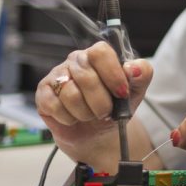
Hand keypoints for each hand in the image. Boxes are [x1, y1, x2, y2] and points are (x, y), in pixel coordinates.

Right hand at [35, 40, 152, 164]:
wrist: (97, 133)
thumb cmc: (114, 107)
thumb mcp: (134, 92)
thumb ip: (142, 74)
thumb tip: (134, 68)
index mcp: (97, 55)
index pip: (100, 52)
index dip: (112, 74)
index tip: (122, 93)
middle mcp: (75, 61)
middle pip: (86, 77)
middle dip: (101, 102)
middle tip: (106, 112)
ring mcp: (57, 76)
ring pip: (70, 94)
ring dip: (85, 113)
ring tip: (90, 115)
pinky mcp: (43, 93)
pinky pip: (54, 105)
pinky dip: (69, 118)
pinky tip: (74, 118)